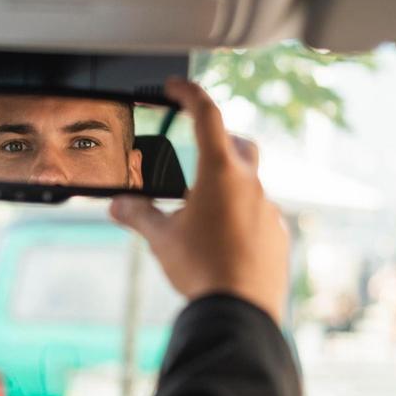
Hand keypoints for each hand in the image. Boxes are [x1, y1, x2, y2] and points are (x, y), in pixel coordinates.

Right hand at [109, 78, 289, 323]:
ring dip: (227, 184)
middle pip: (239, 143)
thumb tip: (118, 205)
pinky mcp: (277, 234)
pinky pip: (258, 213)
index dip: (189, 93)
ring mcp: (268, 209)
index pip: (207, 115)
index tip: (174, 86)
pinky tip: (221, 238)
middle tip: (198, 145)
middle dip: (220, 137)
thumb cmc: (201, 268)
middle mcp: (250, 184)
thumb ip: (138, 215)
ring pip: (249, 182)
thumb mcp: (161, 239)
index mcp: (220, 173)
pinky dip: (239, 215)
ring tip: (201, 206)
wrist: (241, 309)